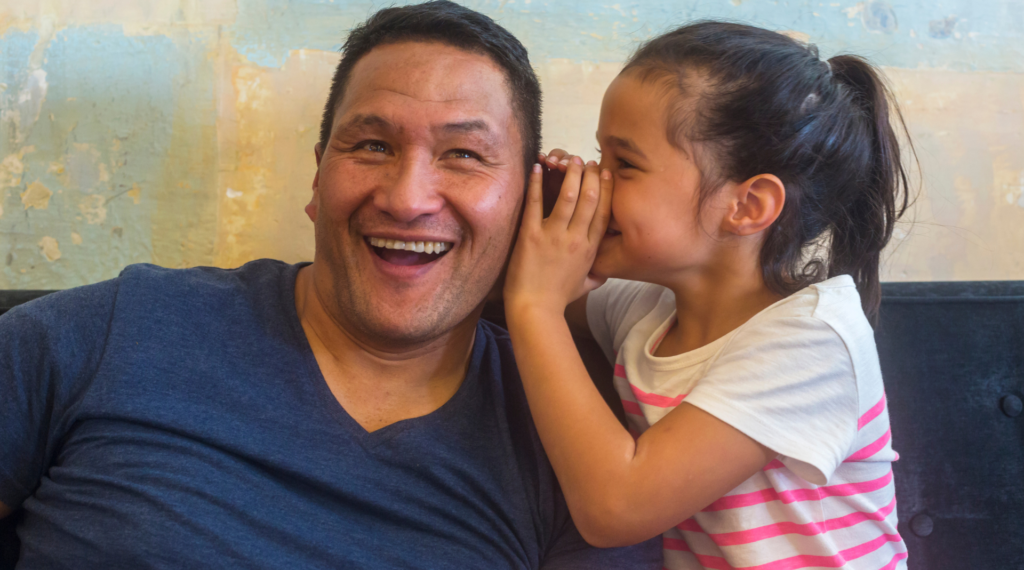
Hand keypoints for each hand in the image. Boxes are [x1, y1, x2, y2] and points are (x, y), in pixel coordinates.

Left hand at [505, 155, 611, 315]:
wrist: (535, 310)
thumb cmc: (557, 299)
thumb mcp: (585, 286)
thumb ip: (597, 275)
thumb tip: (605, 272)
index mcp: (590, 249)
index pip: (604, 211)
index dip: (606, 188)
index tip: (605, 173)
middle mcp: (576, 239)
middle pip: (590, 198)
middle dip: (589, 175)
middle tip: (586, 160)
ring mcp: (554, 236)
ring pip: (568, 196)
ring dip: (569, 174)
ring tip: (568, 158)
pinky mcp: (531, 236)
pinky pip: (535, 203)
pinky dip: (536, 183)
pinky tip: (537, 167)